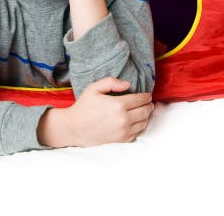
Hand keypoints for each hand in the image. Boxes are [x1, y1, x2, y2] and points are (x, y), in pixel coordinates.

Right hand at [37, 77, 153, 147]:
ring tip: (144, 111)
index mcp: (118, 105)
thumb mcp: (94, 88)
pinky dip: (140, 126)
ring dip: (146, 116)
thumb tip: (128, 84)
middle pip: (145, 111)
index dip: (146, 96)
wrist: (74, 128)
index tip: (148, 95)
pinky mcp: (122, 140)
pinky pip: (137, 132)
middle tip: (149, 102)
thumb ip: (111, 82)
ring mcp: (123, 131)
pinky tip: (137, 121)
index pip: (140, 99)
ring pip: (144, 122)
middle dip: (149, 105)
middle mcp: (123, 119)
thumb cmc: (84, 107)